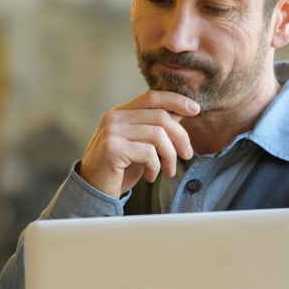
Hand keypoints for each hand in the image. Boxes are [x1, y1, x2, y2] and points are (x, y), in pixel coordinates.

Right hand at [77, 91, 199, 197]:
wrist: (93, 190)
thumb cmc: (118, 169)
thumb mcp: (139, 145)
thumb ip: (154, 128)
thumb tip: (179, 113)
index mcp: (119, 113)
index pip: (151, 97)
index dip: (175, 100)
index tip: (195, 110)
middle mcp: (113, 118)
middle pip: (160, 117)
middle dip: (181, 137)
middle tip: (187, 155)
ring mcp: (111, 132)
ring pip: (158, 135)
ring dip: (170, 155)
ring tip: (168, 170)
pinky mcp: (113, 149)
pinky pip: (148, 153)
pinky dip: (156, 167)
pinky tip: (150, 176)